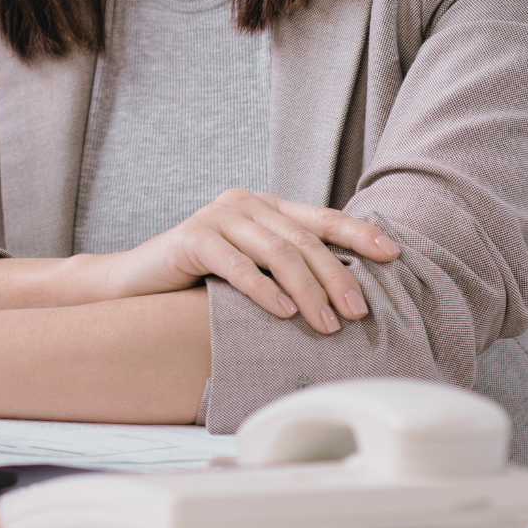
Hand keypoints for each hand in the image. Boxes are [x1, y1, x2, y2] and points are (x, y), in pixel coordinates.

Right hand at [96, 190, 400, 333]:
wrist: (135, 285)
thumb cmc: (201, 283)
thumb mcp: (253, 269)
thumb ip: (288, 267)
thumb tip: (348, 295)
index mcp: (266, 206)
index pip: (321, 218)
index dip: (359, 233)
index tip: (392, 254)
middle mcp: (245, 203)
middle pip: (303, 238)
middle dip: (336, 275)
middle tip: (358, 312)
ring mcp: (217, 216)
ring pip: (276, 251)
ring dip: (307, 289)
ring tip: (326, 324)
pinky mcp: (192, 237)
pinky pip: (236, 264)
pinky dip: (263, 289)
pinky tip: (282, 312)